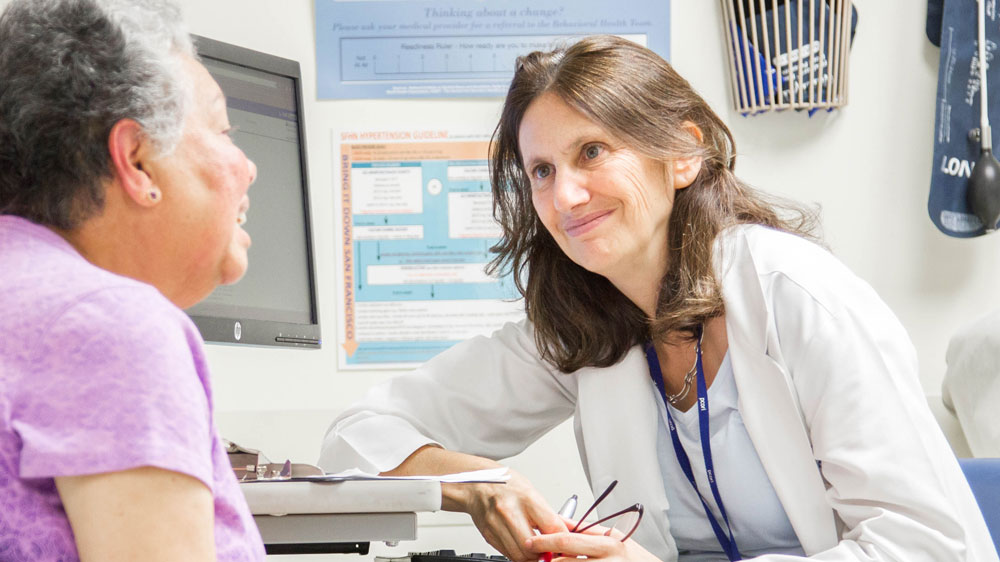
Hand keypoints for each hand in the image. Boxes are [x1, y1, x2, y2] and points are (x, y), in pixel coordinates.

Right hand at [448, 469, 567, 561]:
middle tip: (551, 552)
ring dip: (531, 557)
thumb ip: (548, 515)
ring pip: (519, 555)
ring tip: (537, 550)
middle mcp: (510, 511)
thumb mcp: (532, 493)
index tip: (565, 545)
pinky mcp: (489, 535)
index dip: (562, 541)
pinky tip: (522, 546)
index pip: (552, 527)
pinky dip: (518, 554)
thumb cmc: (506, 485)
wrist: (476, 484)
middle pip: (533, 547)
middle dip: (544, 553)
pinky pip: (508, 553)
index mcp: (526, 498)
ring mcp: (497, 525)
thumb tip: (568, 530)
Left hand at [523, 518, 658, 561]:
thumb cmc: (634, 557)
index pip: (569, 540)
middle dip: (547, 557)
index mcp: (609, 543)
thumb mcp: (612, 536)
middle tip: (533, 553)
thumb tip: (560, 520)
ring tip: (550, 561)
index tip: (532, 541)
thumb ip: (585, 530)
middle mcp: (608, 560)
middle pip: (565, 560)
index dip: (546, 540)